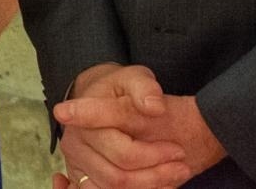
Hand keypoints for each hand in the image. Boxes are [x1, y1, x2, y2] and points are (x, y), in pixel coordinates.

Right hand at [53, 64, 189, 188]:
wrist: (103, 102)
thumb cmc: (122, 92)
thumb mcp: (135, 78)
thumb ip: (145, 88)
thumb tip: (154, 106)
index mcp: (84, 115)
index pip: (99, 131)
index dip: (110, 137)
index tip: (106, 143)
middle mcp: (75, 142)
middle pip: (119, 168)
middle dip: (156, 166)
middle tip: (180, 154)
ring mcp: (77, 165)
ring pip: (116, 187)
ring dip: (153, 183)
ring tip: (177, 169)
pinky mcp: (84, 181)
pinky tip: (161, 183)